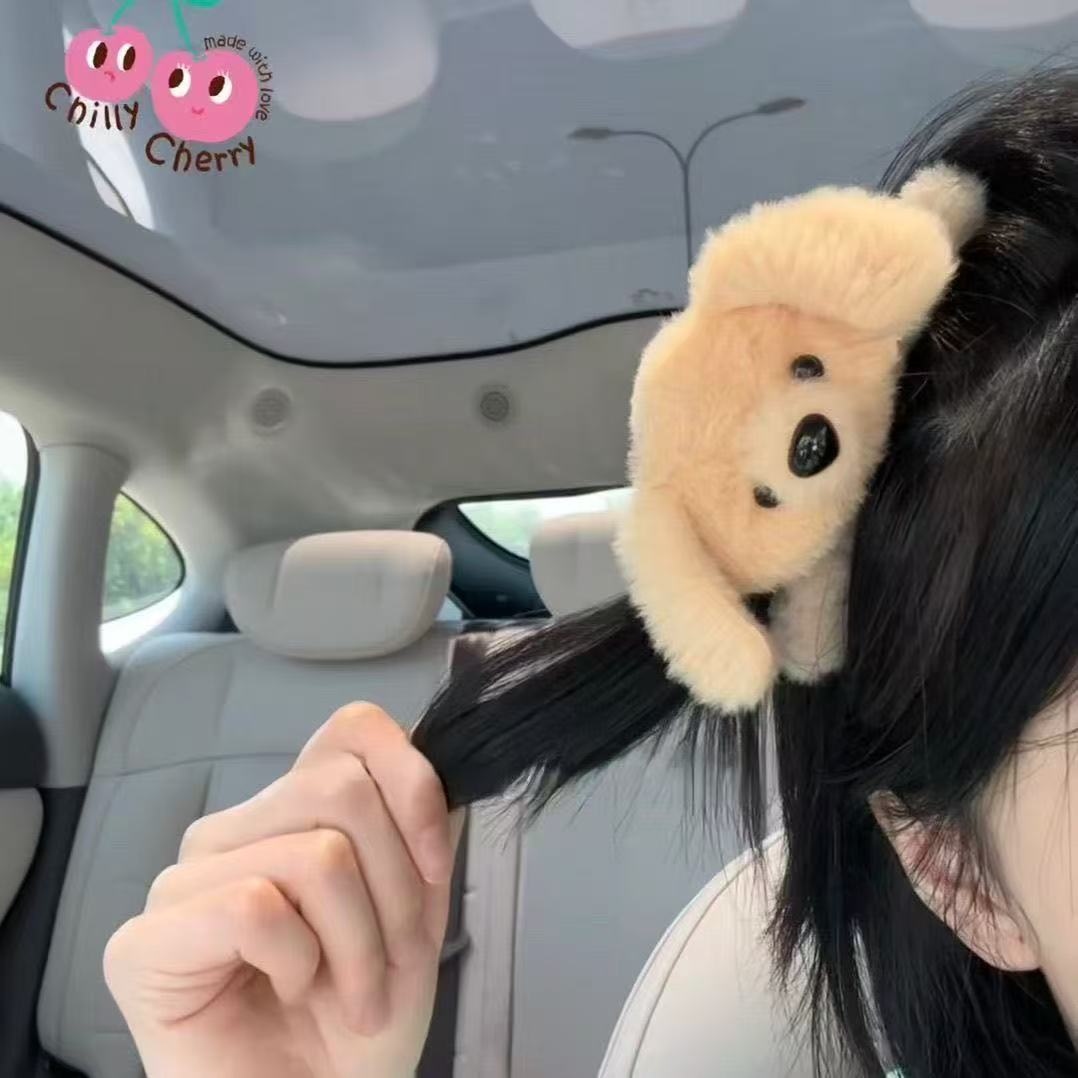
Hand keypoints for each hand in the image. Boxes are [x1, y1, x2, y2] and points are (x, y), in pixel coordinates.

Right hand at [104, 703, 460, 1077]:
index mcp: (290, 812)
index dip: (411, 783)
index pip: (350, 728)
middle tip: (393, 961)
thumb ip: (425, 828)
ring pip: (315, 853)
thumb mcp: (419, 907)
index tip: (434, 863)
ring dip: (362, 944)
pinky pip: (255, 907)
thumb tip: (446, 761)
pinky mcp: (142, 942)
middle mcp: (231, 832)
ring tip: (356, 995)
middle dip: (397, 890)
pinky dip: (300, 963)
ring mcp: (181, 882)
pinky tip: (289, 994)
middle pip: (341, 789)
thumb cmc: (364, 1020)